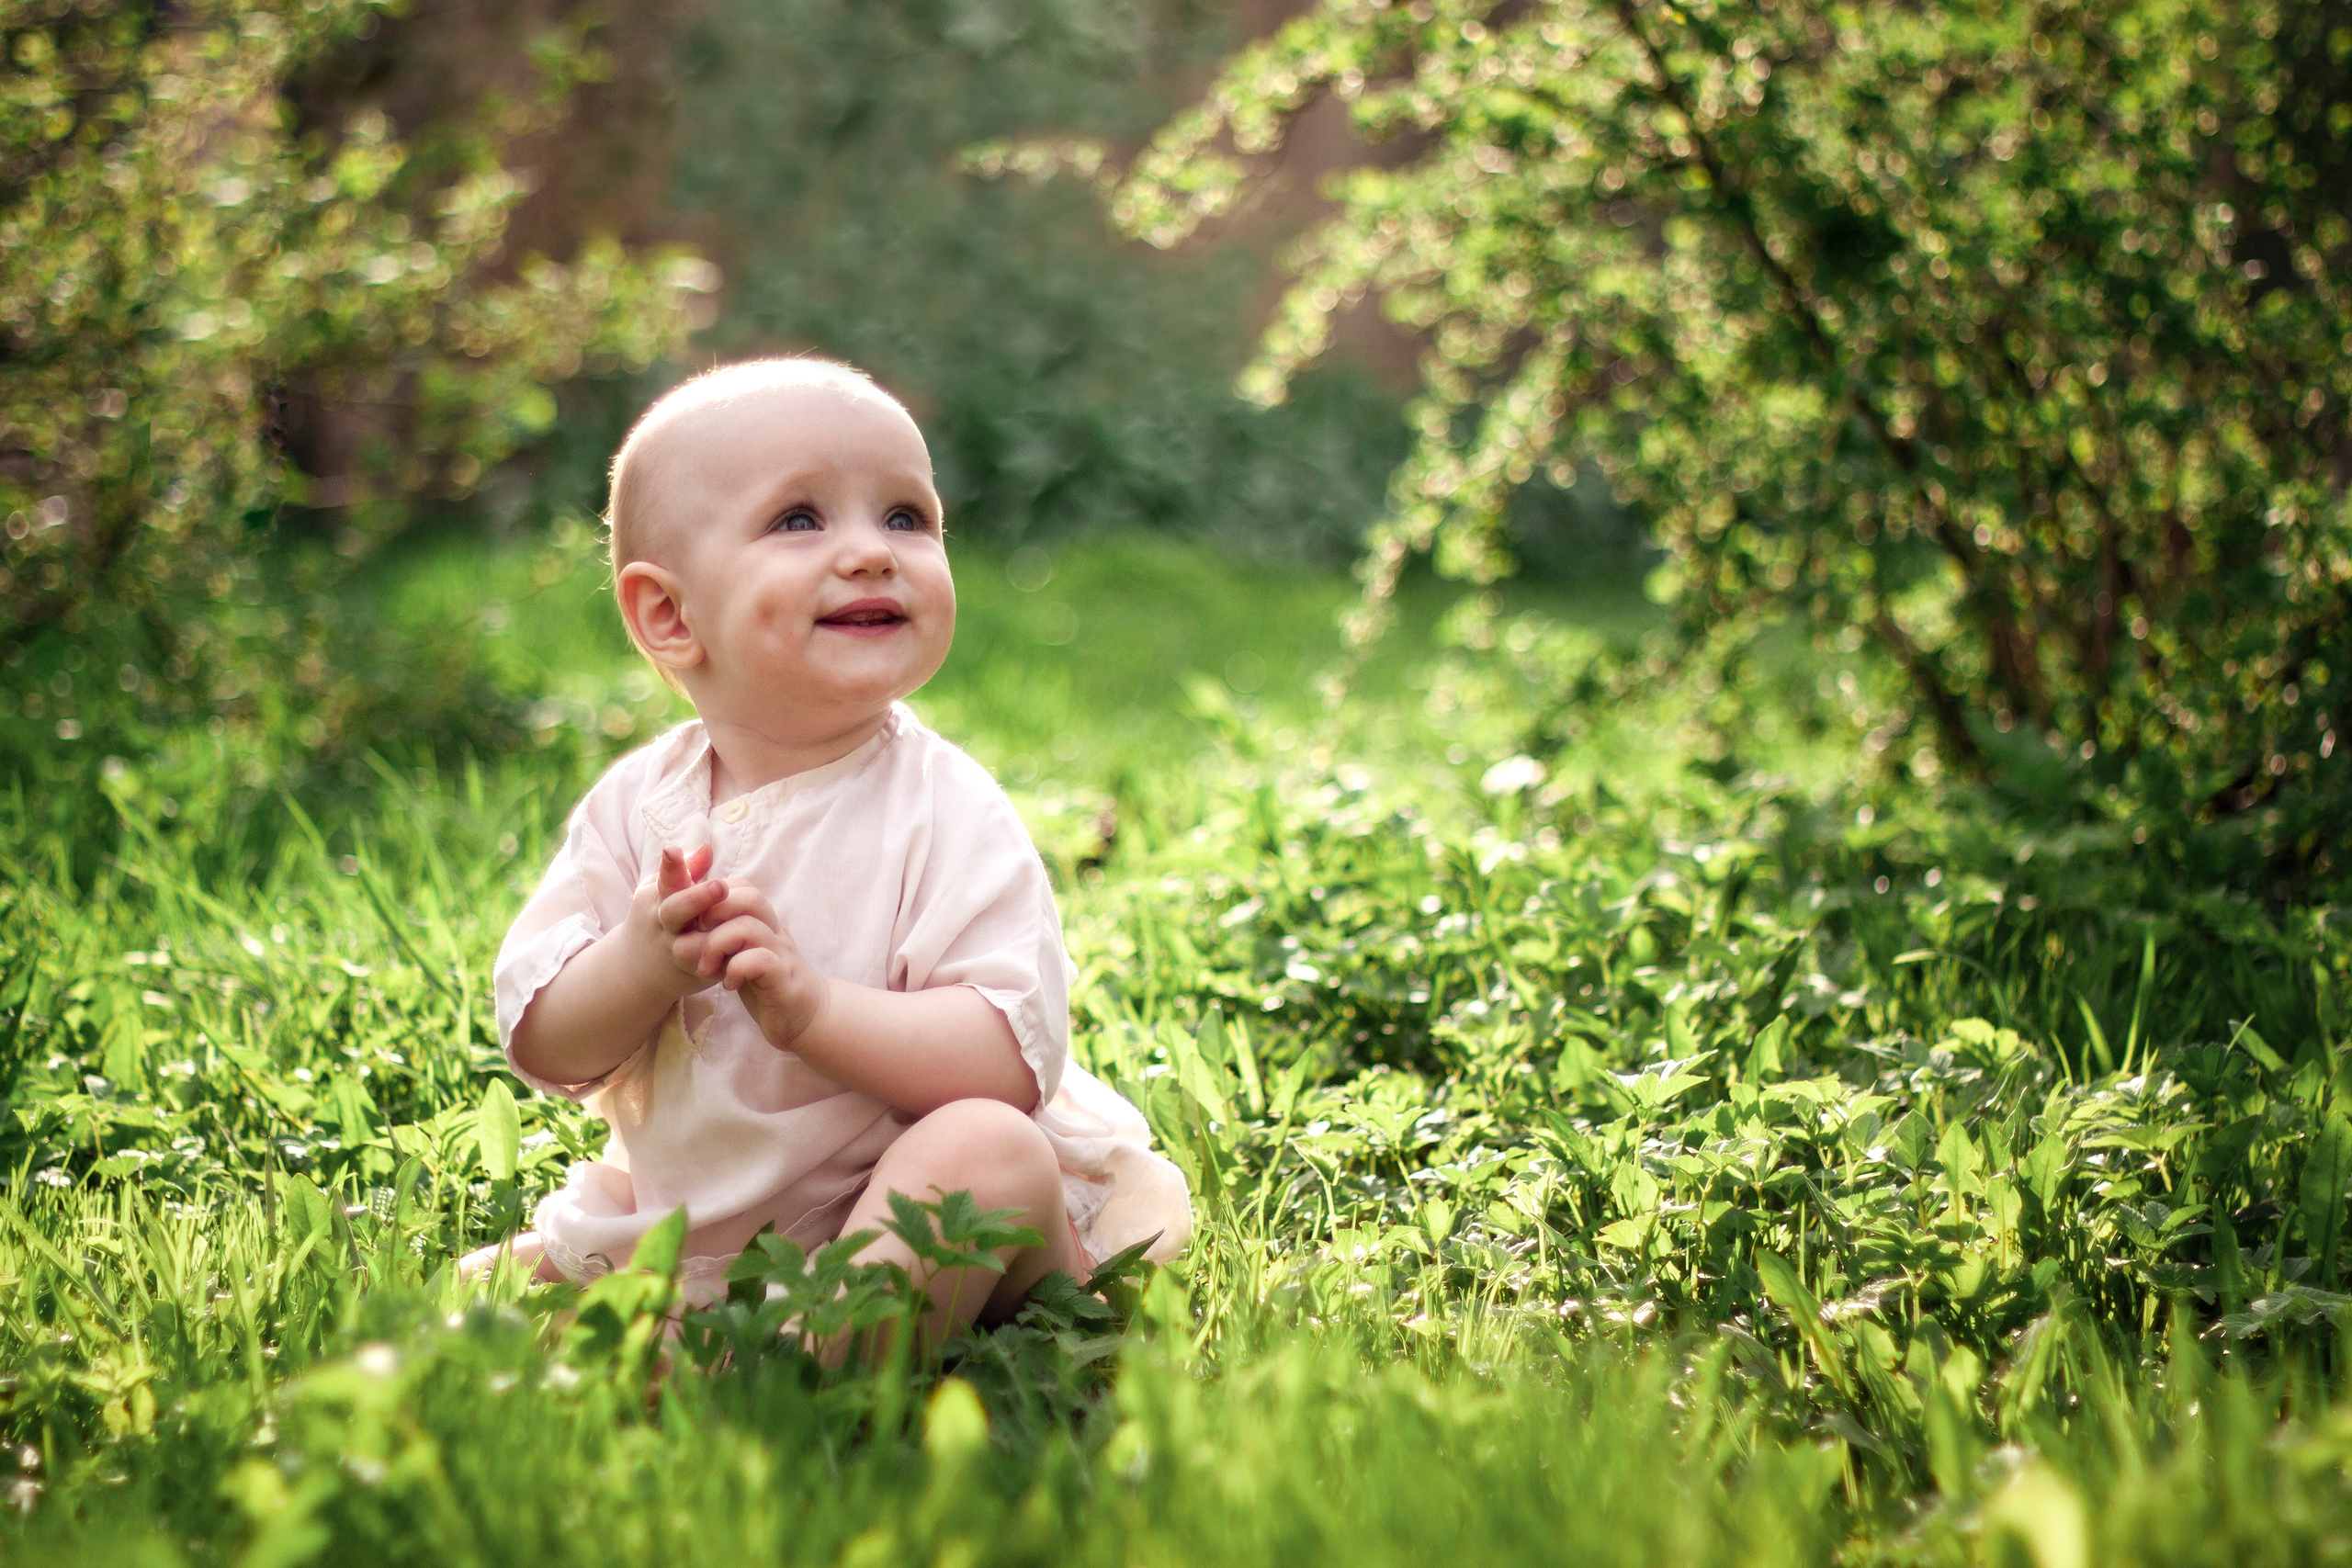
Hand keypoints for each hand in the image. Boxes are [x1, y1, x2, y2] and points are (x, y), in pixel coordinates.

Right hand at [630, 843, 728, 997]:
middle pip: (675, 911)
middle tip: (720, 886)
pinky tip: (750, 946)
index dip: (670, 866)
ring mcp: (681, 952)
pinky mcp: (700, 972)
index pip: (664, 881)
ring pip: (694, 944)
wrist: (636, 972)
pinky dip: (730, 956)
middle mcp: (666, 927)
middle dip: (696, 898)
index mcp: (658, 901)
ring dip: (715, 936)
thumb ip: (685, 873)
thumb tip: (706, 849)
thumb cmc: (658, 920)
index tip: (671, 850)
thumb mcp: (662, 894)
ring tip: (737, 923)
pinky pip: (716, 964)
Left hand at [686, 877, 830, 1050]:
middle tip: (697, 937)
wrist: (808, 1017)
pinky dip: (736, 969)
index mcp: (765, 922)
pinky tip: (729, 984)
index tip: (696, 925)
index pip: (742, 887)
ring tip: (705, 968)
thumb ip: (724, 937)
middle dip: (713, 911)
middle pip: (750, 896)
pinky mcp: (784, 979)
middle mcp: (775, 931)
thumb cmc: (767, 985)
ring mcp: (782, 953)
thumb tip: (685, 928)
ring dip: (716, 944)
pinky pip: (759, 960)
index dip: (712, 897)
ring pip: (748, 926)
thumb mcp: (742, 954)